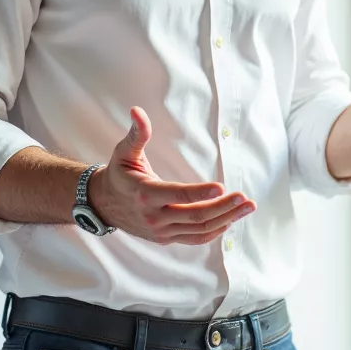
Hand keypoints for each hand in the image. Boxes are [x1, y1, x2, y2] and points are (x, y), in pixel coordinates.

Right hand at [89, 107, 255, 246]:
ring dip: (226, 220)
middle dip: (223, 208)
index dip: (200, 193)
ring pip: (199, 230)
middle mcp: (154, 216)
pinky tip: (230, 220)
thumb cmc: (119, 174)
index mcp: (145, 193)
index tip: (222, 187)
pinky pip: (195, 239)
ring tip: (246, 208)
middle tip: (244, 199)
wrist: (104, 205)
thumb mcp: (124, 152)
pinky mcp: (166, 239)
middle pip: (195, 216)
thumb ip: (137, 133)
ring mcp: (161, 231)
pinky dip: (214, 232)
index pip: (178, 195)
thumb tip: (137, 111)